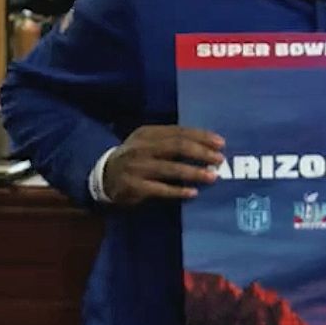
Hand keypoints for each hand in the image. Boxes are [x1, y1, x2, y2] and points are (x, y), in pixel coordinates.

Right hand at [102, 126, 224, 204]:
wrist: (104, 176)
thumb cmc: (136, 157)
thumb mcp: (148, 143)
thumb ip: (172, 141)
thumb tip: (207, 144)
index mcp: (148, 133)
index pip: (179, 131)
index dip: (201, 136)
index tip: (221, 143)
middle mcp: (142, 148)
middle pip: (177, 146)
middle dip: (201, 152)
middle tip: (219, 159)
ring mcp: (137, 167)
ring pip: (171, 168)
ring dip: (194, 172)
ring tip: (212, 177)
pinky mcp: (134, 186)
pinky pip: (160, 189)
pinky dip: (178, 191)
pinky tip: (193, 193)